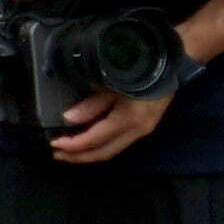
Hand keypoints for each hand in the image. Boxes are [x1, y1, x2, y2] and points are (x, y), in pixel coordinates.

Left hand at [49, 84, 171, 166]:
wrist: (169, 67)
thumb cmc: (139, 72)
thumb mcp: (112, 86)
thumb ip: (91, 105)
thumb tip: (68, 119)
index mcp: (128, 120)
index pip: (95, 140)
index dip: (73, 145)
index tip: (54, 144)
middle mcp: (137, 131)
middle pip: (103, 153)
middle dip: (78, 157)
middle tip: (57, 155)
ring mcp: (142, 132)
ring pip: (111, 151)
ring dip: (88, 154)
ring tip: (68, 152)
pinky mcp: (143, 128)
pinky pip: (118, 144)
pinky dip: (100, 146)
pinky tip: (88, 142)